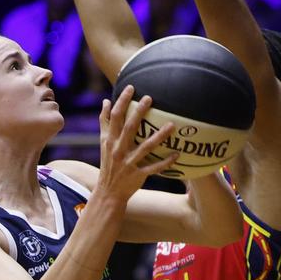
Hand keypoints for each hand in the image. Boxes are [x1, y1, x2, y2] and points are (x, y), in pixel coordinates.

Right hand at [95, 85, 177, 201]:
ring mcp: (128, 163)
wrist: (108, 192)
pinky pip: (154, 168)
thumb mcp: (103, 142)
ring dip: (159, 136)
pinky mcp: (138, 176)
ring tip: (172, 125)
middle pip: (129, 128)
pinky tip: (177, 154)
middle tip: (150, 97)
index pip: (115, 117)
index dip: (122, 101)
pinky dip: (165, 162)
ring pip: (146, 147)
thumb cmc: (108, 163)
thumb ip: (104, 121)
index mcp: (109, 140)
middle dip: (139, 112)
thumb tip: (106, 101)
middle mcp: (118, 150)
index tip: (131, 87)